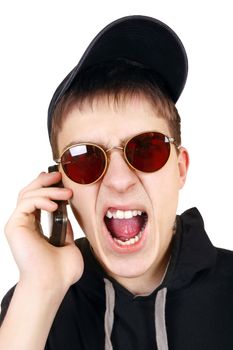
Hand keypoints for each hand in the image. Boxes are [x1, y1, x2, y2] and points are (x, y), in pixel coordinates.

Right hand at [4, 171, 83, 293]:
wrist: (53, 284)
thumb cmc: (61, 270)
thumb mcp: (68, 243)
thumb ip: (64, 228)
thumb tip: (66, 214)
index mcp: (35, 227)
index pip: (36, 200)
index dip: (46, 187)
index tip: (60, 180)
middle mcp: (24, 224)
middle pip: (28, 192)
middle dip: (44, 181)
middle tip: (59, 175)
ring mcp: (19, 224)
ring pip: (27, 195)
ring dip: (48, 190)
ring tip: (67, 193)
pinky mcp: (15, 226)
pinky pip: (26, 203)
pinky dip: (41, 199)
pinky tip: (55, 206)